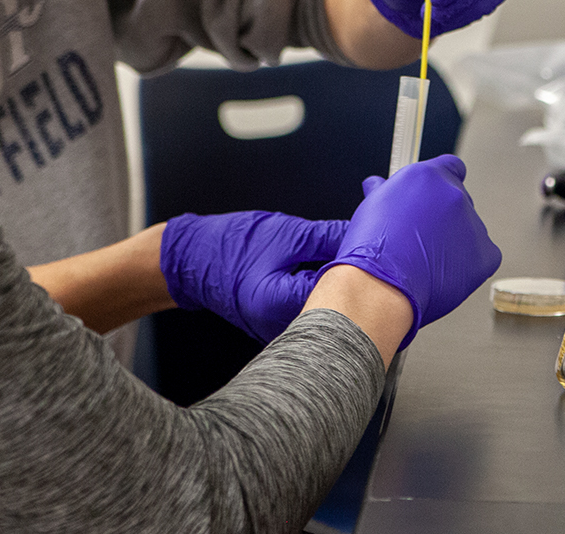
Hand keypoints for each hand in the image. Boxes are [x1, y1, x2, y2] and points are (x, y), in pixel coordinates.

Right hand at [160, 211, 350, 343]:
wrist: (192, 260)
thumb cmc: (229, 247)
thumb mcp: (285, 234)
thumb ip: (328, 237)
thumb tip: (362, 235)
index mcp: (280, 303)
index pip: (338, 290)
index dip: (358, 266)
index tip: (372, 246)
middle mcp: (283, 325)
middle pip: (336, 305)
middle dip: (354, 276)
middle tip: (365, 248)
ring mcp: (284, 329)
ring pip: (328, 308)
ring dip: (341, 283)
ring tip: (348, 256)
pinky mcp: (284, 323)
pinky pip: (316, 308)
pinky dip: (325, 289)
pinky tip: (330, 268)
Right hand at [330, 154, 501, 348]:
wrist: (381, 286)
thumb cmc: (373, 251)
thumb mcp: (371, 206)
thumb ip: (387, 191)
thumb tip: (380, 185)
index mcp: (429, 177)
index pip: (451, 167)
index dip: (442, 183)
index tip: (434, 197)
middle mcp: (454, 195)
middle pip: (459, 201)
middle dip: (444, 217)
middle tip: (422, 238)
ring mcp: (472, 224)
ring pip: (470, 231)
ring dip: (455, 242)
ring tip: (426, 261)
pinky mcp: (485, 254)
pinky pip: (484, 257)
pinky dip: (469, 266)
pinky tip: (444, 273)